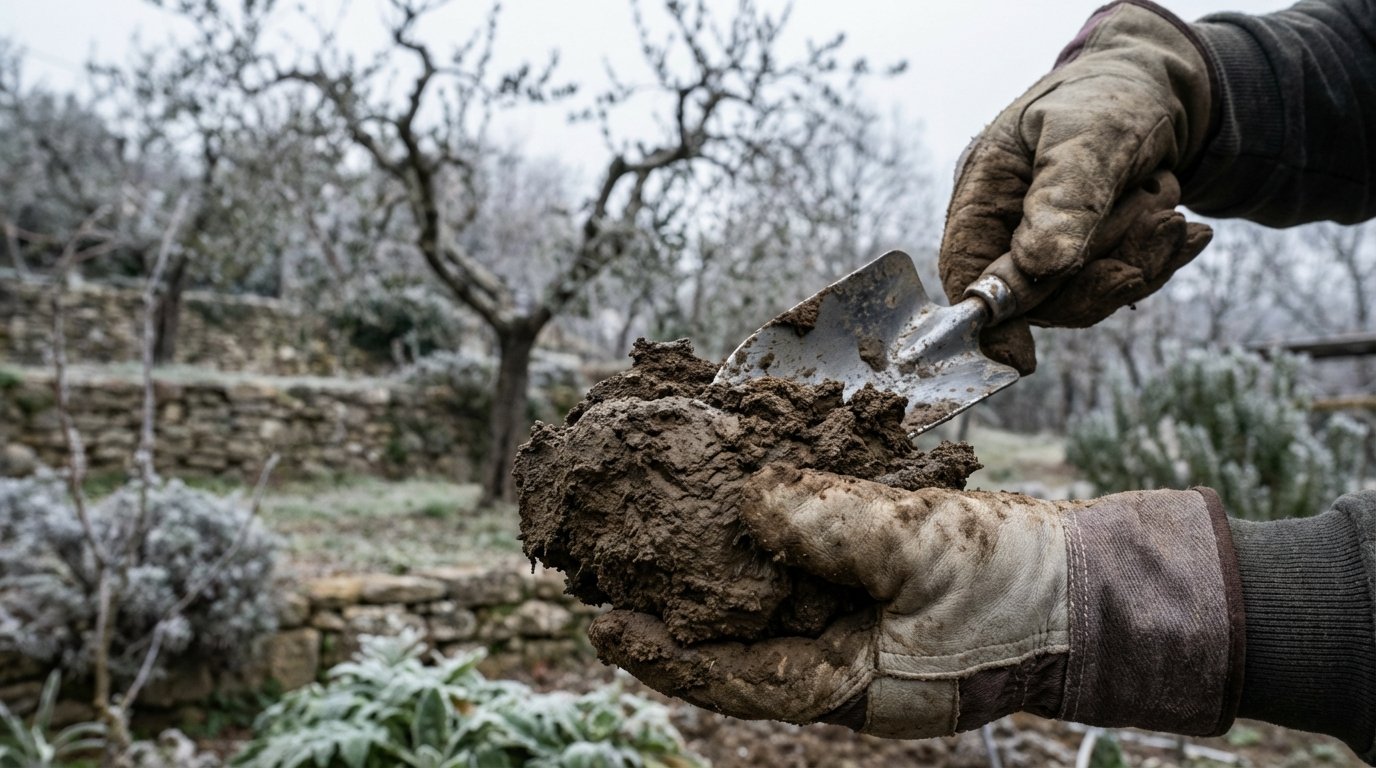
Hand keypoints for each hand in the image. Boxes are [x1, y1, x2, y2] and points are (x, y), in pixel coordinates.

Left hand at [590, 465, 1243, 738]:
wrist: (1093, 586)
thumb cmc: (1020, 587)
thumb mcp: (924, 551)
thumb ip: (834, 528)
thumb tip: (744, 503)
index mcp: (850, 687)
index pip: (737, 683)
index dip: (665, 656)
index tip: (602, 622)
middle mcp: (843, 668)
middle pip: (739, 646)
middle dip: (677, 613)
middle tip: (609, 572)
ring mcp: (860, 634)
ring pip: (768, 609)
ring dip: (717, 574)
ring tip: (656, 536)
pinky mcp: (875, 596)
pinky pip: (806, 575)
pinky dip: (772, 543)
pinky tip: (744, 507)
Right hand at [940, 1, 1214, 373]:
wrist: (1158, 85)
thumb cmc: (1108, 95)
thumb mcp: (1088, 133)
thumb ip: (1064, 196)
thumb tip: (1039, 266)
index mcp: (984, 195)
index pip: (967, 271)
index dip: (987, 318)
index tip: (1019, 357)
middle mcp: (1009, 230)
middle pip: (1036, 296)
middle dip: (1102, 270)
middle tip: (1161, 223)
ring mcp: (1050, 248)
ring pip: (1086, 295)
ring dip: (1139, 256)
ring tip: (1171, 209)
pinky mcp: (1090, 258)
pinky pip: (1120, 284)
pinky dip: (1158, 260)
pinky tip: (1188, 233)